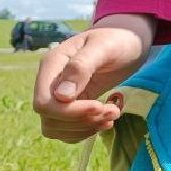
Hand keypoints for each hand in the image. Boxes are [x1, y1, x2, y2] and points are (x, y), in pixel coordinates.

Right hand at [33, 14, 155, 141]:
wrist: (127, 42)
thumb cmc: (116, 39)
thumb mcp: (103, 47)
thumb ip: (81, 66)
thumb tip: (62, 96)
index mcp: (52, 65)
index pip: (43, 102)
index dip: (68, 112)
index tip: (98, 107)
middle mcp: (50, 82)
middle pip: (49, 118)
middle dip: (82, 121)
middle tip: (113, 112)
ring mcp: (59, 96)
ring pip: (56, 128)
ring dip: (85, 128)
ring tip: (112, 115)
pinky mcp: (71, 107)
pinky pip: (67, 130)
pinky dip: (86, 131)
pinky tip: (105, 121)